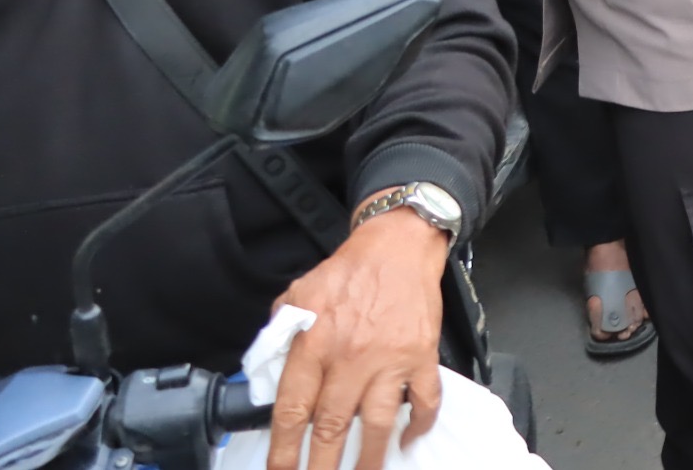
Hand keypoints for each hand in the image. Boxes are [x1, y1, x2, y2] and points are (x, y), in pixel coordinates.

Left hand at [266, 201, 448, 469]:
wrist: (399, 244)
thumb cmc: (349, 270)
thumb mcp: (298, 293)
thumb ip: (280, 333)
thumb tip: (267, 371)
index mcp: (315, 343)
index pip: (292, 409)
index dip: (283, 448)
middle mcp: (351, 356)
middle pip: (332, 425)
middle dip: (321, 465)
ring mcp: (390, 358)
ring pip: (378, 422)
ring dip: (369, 457)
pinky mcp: (422, 354)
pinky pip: (424, 399)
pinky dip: (419, 423)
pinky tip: (408, 440)